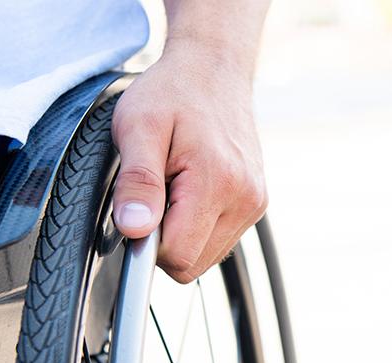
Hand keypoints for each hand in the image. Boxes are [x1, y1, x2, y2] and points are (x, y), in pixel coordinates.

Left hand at [110, 41, 266, 282]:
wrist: (213, 69)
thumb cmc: (172, 92)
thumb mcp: (138, 127)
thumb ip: (137, 182)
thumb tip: (135, 230)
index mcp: (217, 182)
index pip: (177, 255)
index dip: (146, 240)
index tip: (137, 206)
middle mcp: (245, 199)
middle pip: (192, 264)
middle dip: (164, 240)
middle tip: (154, 192)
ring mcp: (254, 203)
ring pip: (206, 257)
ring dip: (182, 233)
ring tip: (173, 186)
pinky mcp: (256, 202)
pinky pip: (219, 240)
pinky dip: (198, 225)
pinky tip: (190, 190)